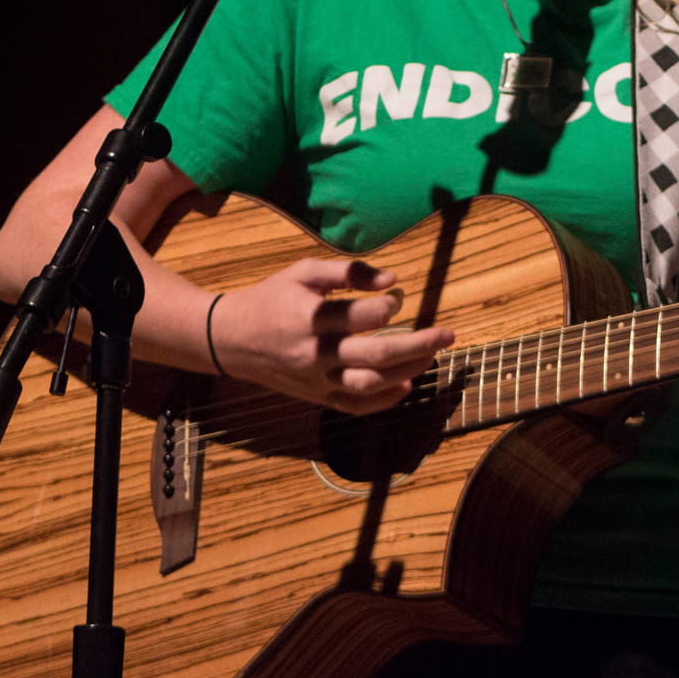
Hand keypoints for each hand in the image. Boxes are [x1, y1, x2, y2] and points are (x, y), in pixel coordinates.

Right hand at [208, 258, 453, 414]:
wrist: (230, 339)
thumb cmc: (272, 298)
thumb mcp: (302, 272)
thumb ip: (347, 271)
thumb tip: (393, 278)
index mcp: (310, 316)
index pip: (362, 315)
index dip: (388, 304)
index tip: (397, 295)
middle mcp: (315, 352)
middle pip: (376, 353)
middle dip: (419, 343)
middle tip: (448, 333)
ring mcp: (316, 380)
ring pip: (371, 383)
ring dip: (408, 370)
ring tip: (432, 354)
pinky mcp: (317, 398)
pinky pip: (355, 406)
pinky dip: (385, 400)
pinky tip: (407, 384)